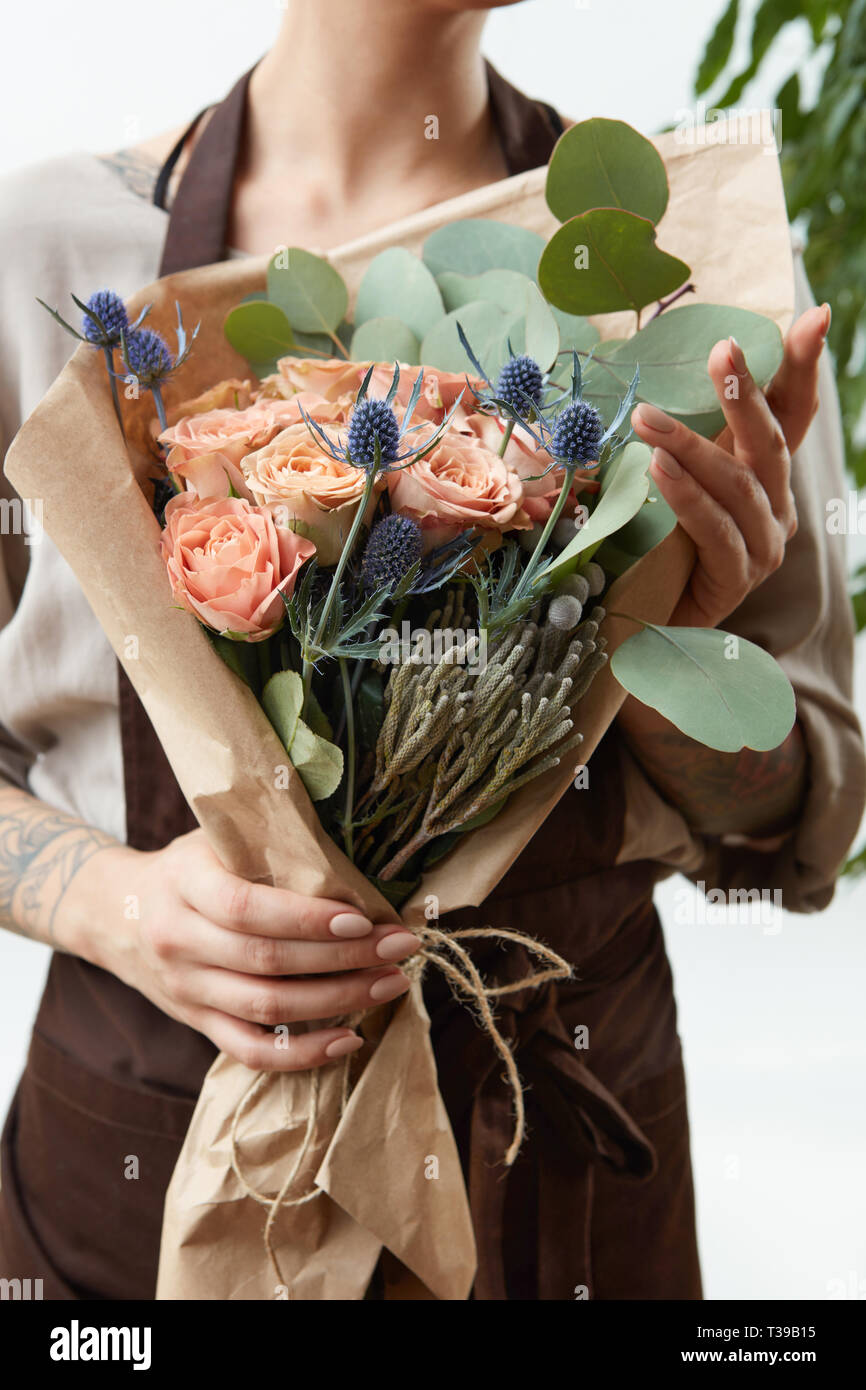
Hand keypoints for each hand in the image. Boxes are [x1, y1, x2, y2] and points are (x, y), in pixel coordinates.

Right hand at [62, 828, 418, 1071]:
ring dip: (337, 1001)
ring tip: (390, 984)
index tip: (362, 919)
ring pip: (266, 1009)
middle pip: (266, 961)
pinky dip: (303, 1054)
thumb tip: (356, 858)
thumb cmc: (188, 867)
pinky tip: (350, 1039)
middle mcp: (179, 941)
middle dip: (343, 959)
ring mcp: (186, 989)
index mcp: (184, 884)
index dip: (306, 918)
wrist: (117, 913)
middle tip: (399, 948)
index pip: (247, 908)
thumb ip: (268, 845)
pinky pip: (250, 1051)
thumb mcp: (214, 839)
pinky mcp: (196, 1023)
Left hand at [630, 303, 829, 628]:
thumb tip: (650, 387)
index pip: (792, 414)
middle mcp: (777, 509)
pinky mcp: (739, 579)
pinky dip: (686, 495)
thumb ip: (680, 444)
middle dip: (746, 394)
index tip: (816, 316)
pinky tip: (659, 468)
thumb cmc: (660, 549)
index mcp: (767, 479)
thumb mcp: (673, 484)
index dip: (803, 366)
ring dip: (689, 446)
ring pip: (736, 484)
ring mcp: (764, 547)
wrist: (650, 629)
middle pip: (769, 442)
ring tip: (647, 419)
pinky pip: (714, 528)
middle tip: (720, 351)